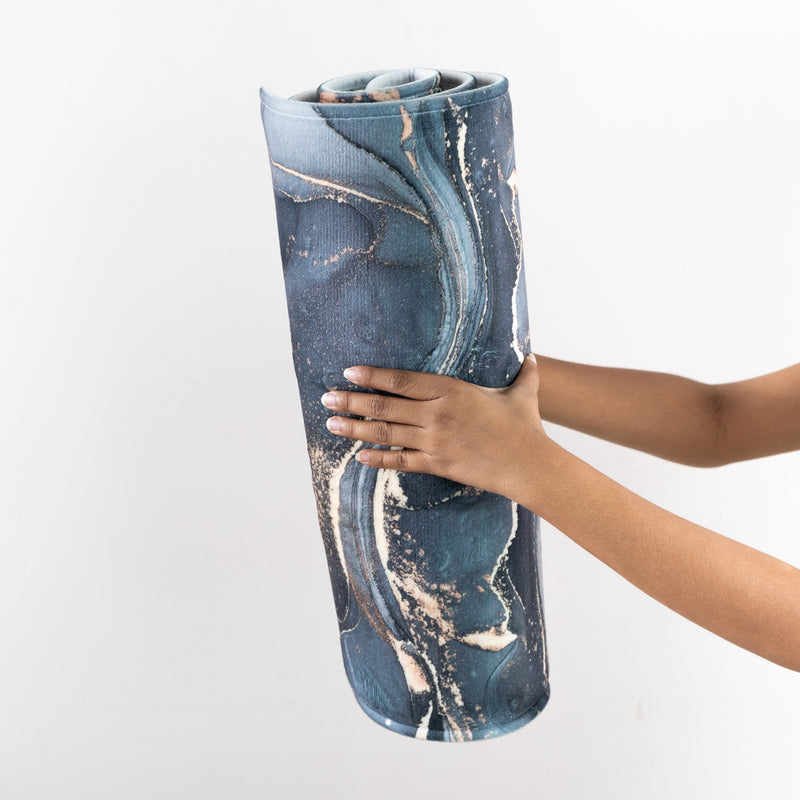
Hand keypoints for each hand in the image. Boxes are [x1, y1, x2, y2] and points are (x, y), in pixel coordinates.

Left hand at [320, 353, 548, 501]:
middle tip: (326, 397)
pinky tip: (360, 456)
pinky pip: (400, 460)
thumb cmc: (525, 426)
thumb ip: (523, 373)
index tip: (349, 372)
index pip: (401, 380)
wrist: (530, 464)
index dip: (372, 376)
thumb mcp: (522, 393)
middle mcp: (437, 414)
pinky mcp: (437, 464)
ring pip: (386, 432)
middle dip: (351, 400)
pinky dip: (378, 458)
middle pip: (384, 405)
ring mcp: (434, 441)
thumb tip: (533, 357)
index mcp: (451, 390)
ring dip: (355, 428)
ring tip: (331, 423)